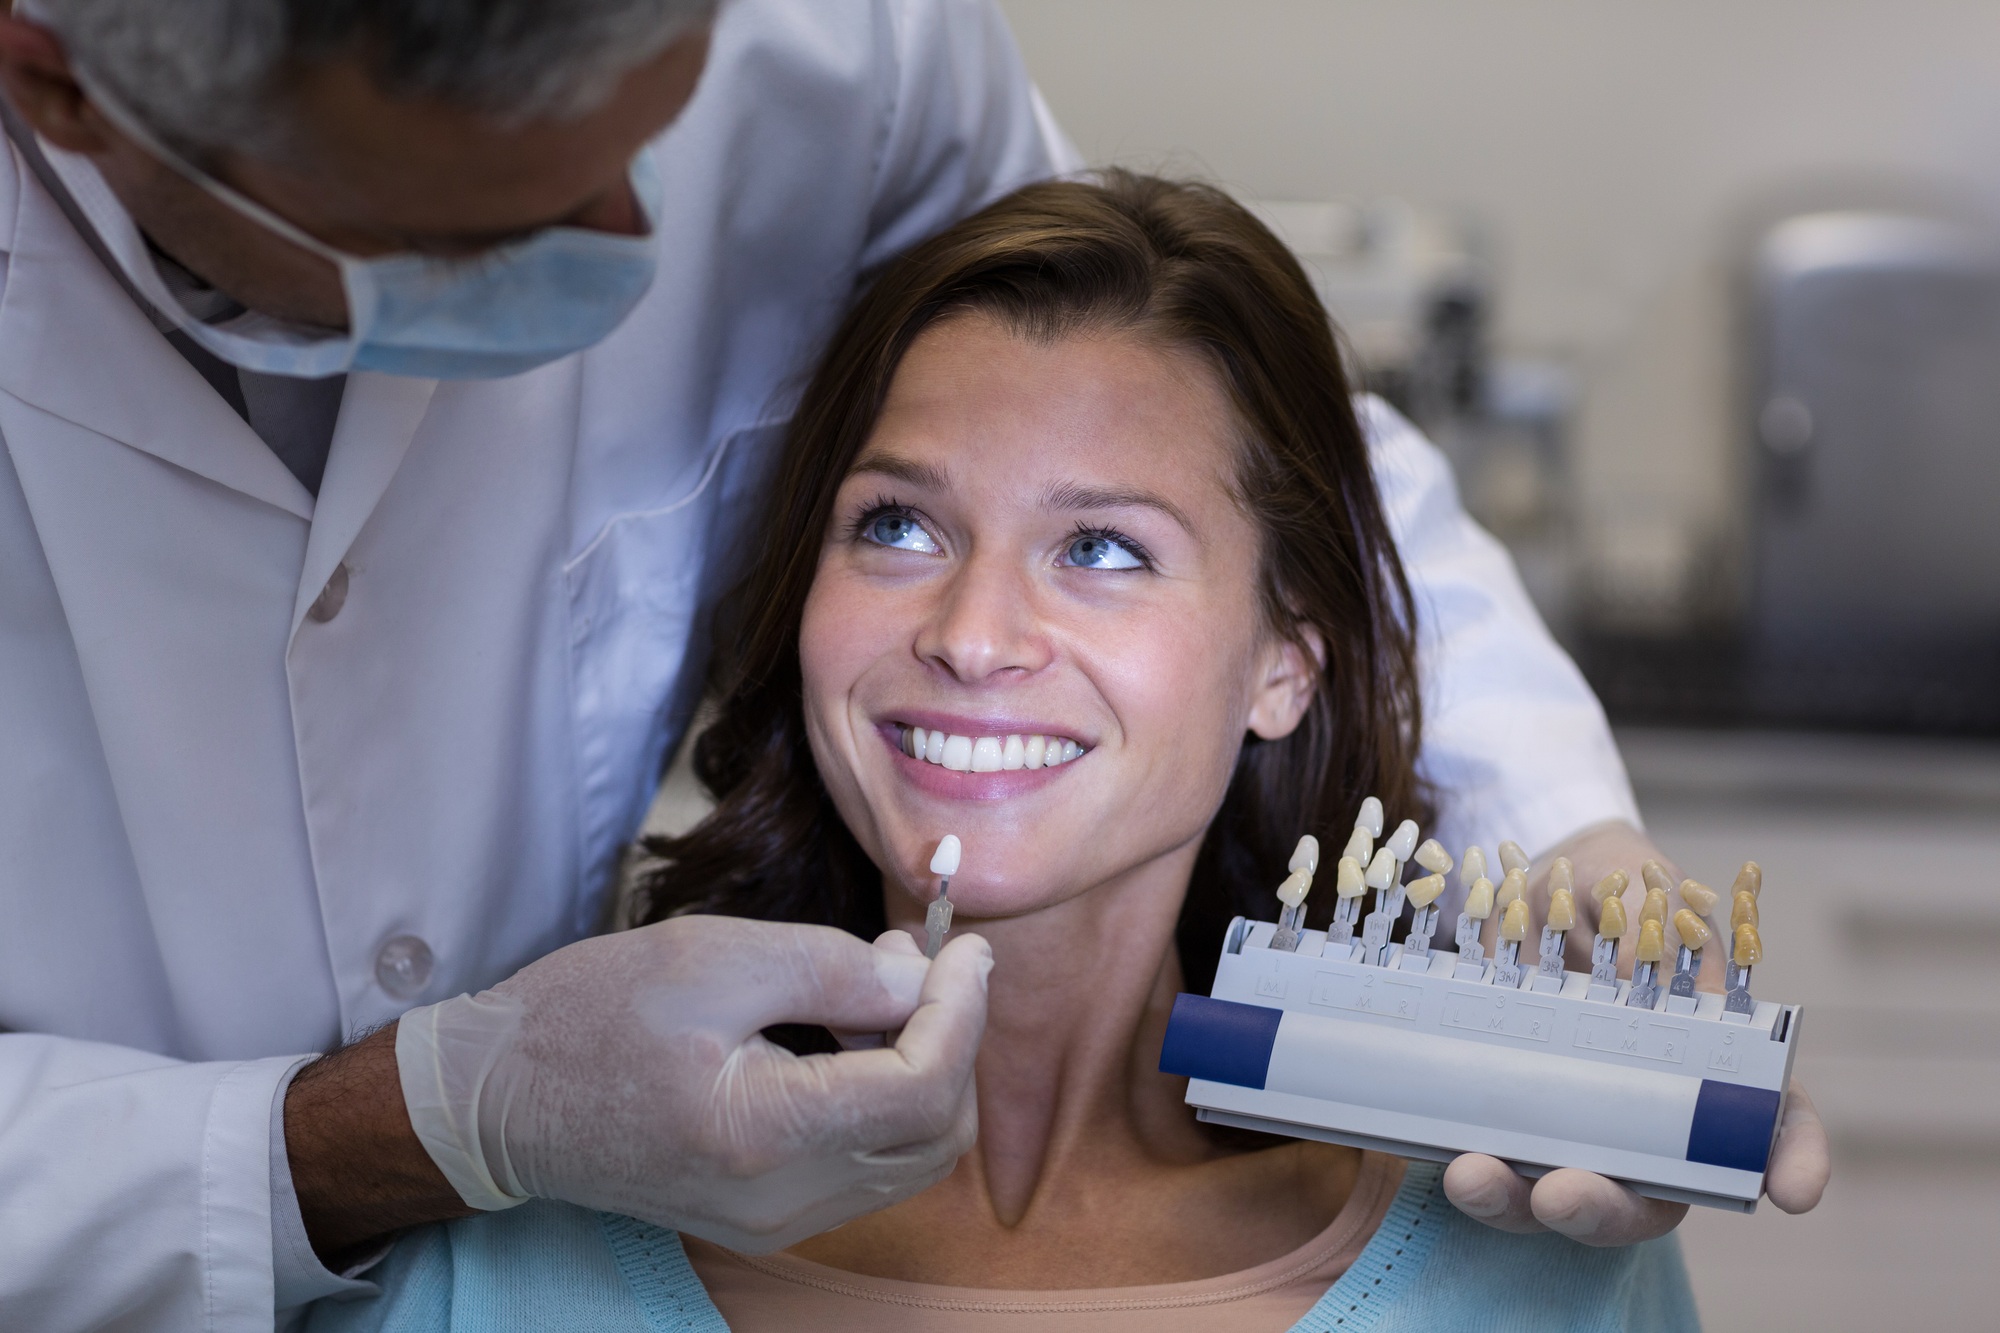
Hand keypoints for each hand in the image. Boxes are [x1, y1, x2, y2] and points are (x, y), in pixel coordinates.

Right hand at [395, 916, 989, 1251]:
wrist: (497, 1099)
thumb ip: (832, 969)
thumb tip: (918, 977)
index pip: (923, 1087)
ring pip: (914, 1159)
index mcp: (765, 1134)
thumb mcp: (713, 958)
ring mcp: (775, 1222)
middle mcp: (782, 1201)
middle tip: (928, 965)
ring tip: (884, 997)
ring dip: (927, 1074)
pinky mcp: (767, 1219)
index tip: (965, 946)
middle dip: (954, 1042)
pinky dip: (889, 1105)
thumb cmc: (589, 1016)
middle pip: (937, 1135)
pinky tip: (851, 1044)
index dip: (962, 1010)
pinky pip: (871, 1170)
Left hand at [1442, 821, 1830, 1243]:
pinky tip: (1452, 1163)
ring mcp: (1574, 1126)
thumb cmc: (1604, 884)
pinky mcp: (1505, 1121)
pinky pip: (1493, 1170)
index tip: (1794, 1191)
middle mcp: (1649, 1113)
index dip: (1793, 1159)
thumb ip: (1643, 923)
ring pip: (1562, 1197)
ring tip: (1473, 1176)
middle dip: (1606, 1210)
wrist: (1519, 881)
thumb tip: (1643, 978)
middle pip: (1651, 1195)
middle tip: (1562, 1195)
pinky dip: (1474, 1178)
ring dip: (1518, 1205)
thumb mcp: (1627, 883)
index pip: (1772, 1121)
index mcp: (1711, 1058)